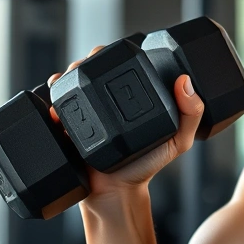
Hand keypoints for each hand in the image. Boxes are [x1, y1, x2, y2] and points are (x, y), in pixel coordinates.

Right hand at [46, 46, 204, 197]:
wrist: (116, 193)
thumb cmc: (147, 165)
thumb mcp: (176, 140)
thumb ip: (190, 114)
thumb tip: (185, 82)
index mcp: (132, 96)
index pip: (123, 64)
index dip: (118, 51)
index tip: (117, 51)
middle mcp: (107, 100)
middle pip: (94, 67)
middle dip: (89, 58)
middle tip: (88, 64)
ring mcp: (87, 111)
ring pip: (72, 81)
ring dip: (69, 73)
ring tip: (70, 78)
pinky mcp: (68, 124)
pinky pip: (54, 104)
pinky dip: (52, 95)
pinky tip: (56, 100)